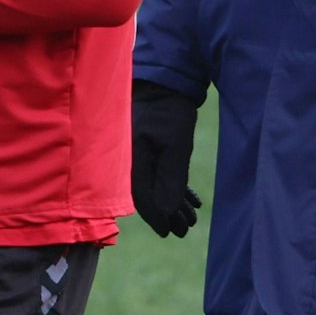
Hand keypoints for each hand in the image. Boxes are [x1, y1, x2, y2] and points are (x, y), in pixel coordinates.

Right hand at [131, 80, 202, 237]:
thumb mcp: (176, 147)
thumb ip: (170, 181)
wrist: (163, 81)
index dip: (157, 218)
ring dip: (170, 201)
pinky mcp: (140, 148)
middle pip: (144, 195)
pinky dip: (169, 186)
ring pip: (148, 185)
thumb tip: (166, 214)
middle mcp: (124, 160)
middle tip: (186, 227)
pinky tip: (187, 197)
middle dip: (167, 213)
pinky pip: (151, 173)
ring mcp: (131, 154)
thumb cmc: (169, 112)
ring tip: (190, 215)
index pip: (140, 199)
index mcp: (128, 161)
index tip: (171, 232)